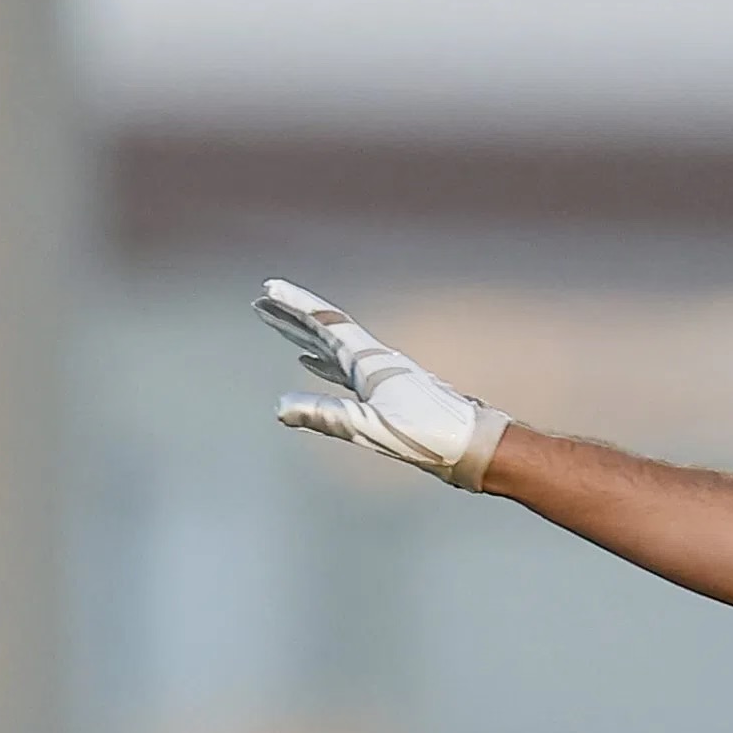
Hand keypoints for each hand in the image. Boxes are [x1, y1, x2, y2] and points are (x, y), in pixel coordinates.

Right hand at [260, 282, 507, 489]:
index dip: (296, 306)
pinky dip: (322, 364)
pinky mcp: (385, 394)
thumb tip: (280, 406)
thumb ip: (326, 415)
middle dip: (292, 316)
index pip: (326, 323)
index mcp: (371, 362)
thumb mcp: (370, 427)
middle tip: (262, 301)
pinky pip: (343, 371)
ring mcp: (380, 376)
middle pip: (325, 330)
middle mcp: (374, 362)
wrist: (471, 445)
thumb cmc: (427, 435)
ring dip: (304, 336)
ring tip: (279, 326)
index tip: (270, 287)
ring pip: (332, 348)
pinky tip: (311, 366)